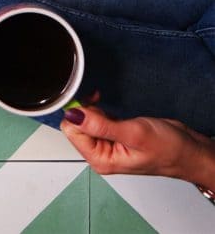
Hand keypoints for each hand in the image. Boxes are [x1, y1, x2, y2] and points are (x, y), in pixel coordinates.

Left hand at [60, 106, 214, 189]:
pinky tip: (105, 105)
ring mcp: (105, 143)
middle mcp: (100, 153)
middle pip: (75, 125)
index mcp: (100, 159)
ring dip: (91, 108)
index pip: (71, 131)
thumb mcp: (134, 134)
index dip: (77, 114)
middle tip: (98, 102)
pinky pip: (93, 118)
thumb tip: (74, 115)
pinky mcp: (111, 134)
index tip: (89, 103)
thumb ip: (101, 125)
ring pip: (83, 120)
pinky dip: (96, 108)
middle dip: (84, 110)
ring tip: (104, 104)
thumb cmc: (169, 149)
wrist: (190, 150)